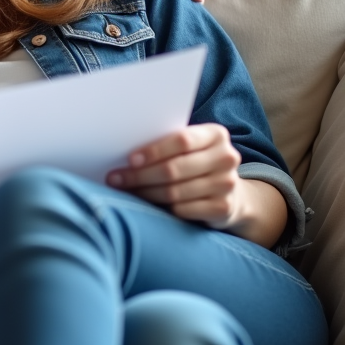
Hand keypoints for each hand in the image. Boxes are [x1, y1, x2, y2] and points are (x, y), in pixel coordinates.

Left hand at [106, 124, 242, 227]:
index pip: (182, 140)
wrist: (230, 193)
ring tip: (124, 191)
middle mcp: (226, 158)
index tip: (130, 159)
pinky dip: (161, 208)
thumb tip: (123, 150)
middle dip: (140, 175)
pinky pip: (183, 210)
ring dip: (144, 192)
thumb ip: (167, 143)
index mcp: (216, 135)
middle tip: (115, 179)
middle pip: (174, 168)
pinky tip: (146, 205)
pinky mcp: (222, 208)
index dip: (153, 151)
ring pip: (175, 192)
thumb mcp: (190, 146)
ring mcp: (226, 184)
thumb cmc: (195, 162)